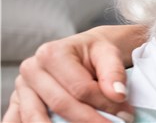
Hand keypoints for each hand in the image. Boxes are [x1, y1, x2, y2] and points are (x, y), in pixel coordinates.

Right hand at [2, 27, 136, 122]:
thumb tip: (118, 94)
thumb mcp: (109, 54)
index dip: (104, 104)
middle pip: (61, 104)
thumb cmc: (95, 53)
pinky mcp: (17, 102)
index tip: (125, 114)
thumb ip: (114, 72)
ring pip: (37, 118)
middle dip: (89, 120)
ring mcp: (21, 88)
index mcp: (52, 53)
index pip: (80, 88)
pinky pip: (18, 120)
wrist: (84, 52)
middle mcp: (32, 69)